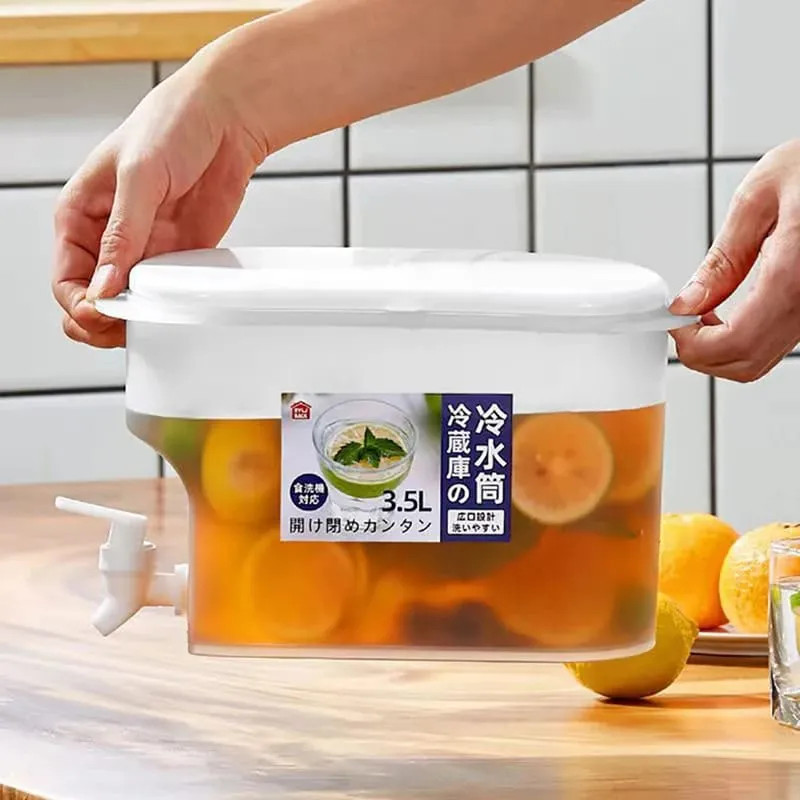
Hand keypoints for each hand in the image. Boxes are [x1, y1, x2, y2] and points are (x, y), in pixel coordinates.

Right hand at [52, 56, 266, 347]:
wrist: (225, 121)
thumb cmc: (172, 127)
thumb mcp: (139, 176)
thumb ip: (122, 234)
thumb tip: (105, 285)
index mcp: (80, 216)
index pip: (66, 278)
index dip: (80, 304)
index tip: (102, 314)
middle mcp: (108, 238)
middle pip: (92, 299)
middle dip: (101, 321)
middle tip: (124, 327)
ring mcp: (144, 250)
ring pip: (127, 303)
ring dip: (135, 320)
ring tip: (150, 323)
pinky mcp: (176, 256)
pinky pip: (164, 293)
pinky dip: (166, 309)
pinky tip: (173, 310)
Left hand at [670, 140, 799, 381]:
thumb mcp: (759, 197)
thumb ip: (723, 258)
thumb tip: (688, 302)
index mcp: (796, 275)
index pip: (737, 342)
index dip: (695, 344)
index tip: (674, 322)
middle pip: (748, 363)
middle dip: (703, 353)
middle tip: (681, 322)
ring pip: (762, 360)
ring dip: (722, 350)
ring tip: (702, 314)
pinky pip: (778, 343)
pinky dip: (744, 340)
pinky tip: (728, 313)